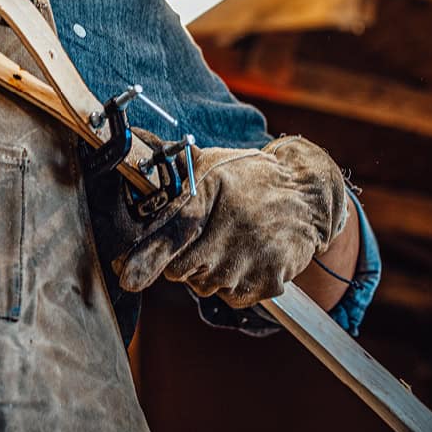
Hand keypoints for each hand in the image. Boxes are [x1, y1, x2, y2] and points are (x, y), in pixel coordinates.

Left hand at [113, 132, 347, 308]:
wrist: (306, 196)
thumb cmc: (251, 178)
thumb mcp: (212, 163)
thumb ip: (170, 164)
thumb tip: (131, 133)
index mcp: (206, 203)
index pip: (167, 238)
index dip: (143, 259)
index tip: (125, 274)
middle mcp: (224, 238)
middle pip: (179, 271)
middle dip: (182, 258)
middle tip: (205, 235)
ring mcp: (245, 265)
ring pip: (203, 286)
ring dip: (208, 272)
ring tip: (229, 242)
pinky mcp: (265, 284)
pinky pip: (231, 298)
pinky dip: (232, 284)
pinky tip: (244, 257)